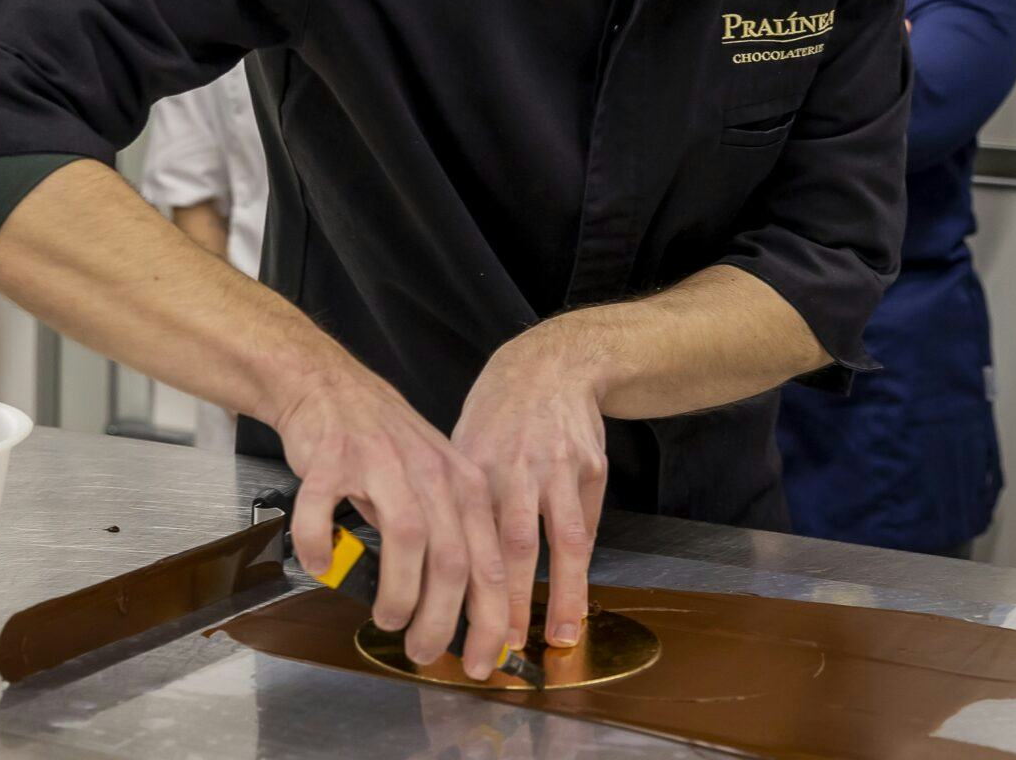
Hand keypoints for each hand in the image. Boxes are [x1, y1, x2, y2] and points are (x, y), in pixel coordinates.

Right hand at [271, 362, 511, 678]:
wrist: (331, 388)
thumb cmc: (385, 446)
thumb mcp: (435, 485)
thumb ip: (450, 538)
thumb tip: (457, 613)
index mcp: (464, 486)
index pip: (489, 564)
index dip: (489, 620)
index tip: (478, 662)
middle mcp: (432, 474)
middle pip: (452, 561)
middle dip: (441, 620)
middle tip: (422, 650)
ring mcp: (383, 463)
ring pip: (406, 541)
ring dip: (397, 593)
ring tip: (386, 618)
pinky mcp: (334, 459)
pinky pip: (326, 510)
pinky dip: (322, 543)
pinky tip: (322, 566)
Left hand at [451, 329, 609, 653]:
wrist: (552, 364)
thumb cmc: (498, 413)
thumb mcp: (461, 443)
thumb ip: (451, 499)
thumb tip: (422, 560)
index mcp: (473, 464)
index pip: (464, 535)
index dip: (460, 586)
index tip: (451, 629)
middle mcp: (516, 467)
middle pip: (513, 546)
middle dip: (507, 604)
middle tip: (497, 651)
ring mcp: (559, 467)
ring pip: (561, 540)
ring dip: (561, 594)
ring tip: (559, 639)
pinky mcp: (592, 467)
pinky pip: (586, 525)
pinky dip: (582, 567)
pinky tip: (577, 602)